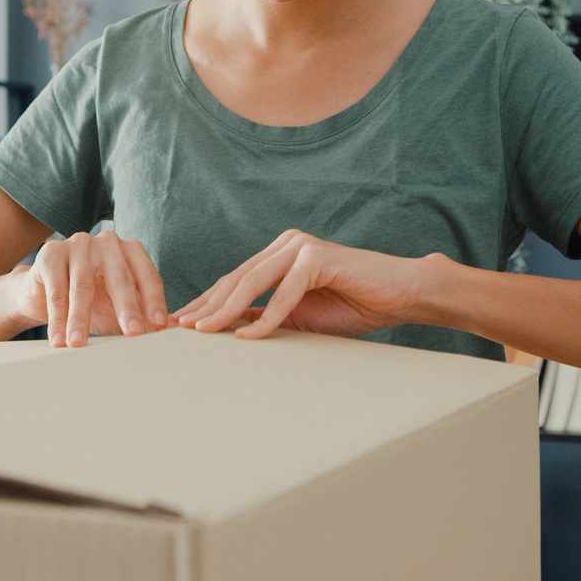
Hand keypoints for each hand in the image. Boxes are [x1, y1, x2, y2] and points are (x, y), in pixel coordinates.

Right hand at [7, 230, 167, 347]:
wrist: (46, 295)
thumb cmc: (90, 302)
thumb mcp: (118, 312)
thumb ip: (143, 318)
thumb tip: (171, 330)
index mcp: (130, 251)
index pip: (147, 276)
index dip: (154, 301)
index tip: (159, 326)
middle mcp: (107, 242)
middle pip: (120, 278)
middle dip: (127, 308)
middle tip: (132, 333)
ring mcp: (79, 244)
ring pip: (83, 286)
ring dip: (80, 319)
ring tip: (79, 344)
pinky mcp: (51, 253)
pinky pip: (56, 289)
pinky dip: (57, 318)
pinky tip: (58, 338)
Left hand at [173, 229, 429, 339]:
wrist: (399, 297)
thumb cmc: (354, 307)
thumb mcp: (300, 317)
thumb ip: (266, 316)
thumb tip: (227, 331)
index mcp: (278, 255)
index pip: (234, 281)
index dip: (207, 303)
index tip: (181, 326)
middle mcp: (285, 245)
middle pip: (236, 279)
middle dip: (207, 306)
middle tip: (181, 329)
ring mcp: (301, 247)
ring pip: (254, 281)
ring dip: (227, 309)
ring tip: (204, 331)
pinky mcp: (318, 257)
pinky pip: (285, 291)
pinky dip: (267, 315)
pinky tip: (249, 336)